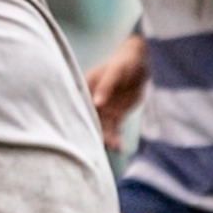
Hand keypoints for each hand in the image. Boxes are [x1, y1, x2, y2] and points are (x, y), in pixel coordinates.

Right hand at [86, 34, 149, 149]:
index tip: (77, 134)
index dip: (75, 120)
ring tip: (112, 147)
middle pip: (88, 121)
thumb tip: (97, 103)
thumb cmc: (123, 64)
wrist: (137, 64)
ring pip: (102, 128)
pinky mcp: (115, 116)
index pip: (76, 108)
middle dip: (92, 133)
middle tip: (98, 143)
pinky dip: (116, 139)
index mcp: (84, 91)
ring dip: (106, 138)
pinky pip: (114, 130)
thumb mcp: (115, 72)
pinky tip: (119, 148)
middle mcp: (91, 103)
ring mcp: (103, 110)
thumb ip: (106, 87)